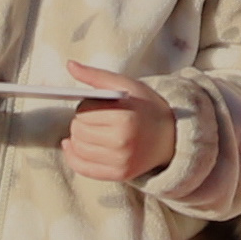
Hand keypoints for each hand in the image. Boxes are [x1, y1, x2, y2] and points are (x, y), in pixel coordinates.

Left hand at [60, 63, 176, 182]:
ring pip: (78, 148)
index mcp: (124, 117)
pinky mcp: (119, 174)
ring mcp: (121, 161)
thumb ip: (96, 76)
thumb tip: (70, 64)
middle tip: (96, 118)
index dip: (86, 106)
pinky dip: (73, 157)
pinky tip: (74, 146)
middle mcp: (122, 142)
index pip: (83, 112)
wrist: (171, 135)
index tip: (97, 105)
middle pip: (78, 130)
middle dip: (81, 121)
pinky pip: (82, 168)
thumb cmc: (146, 107)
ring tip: (91, 130)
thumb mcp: (125, 85)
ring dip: (77, 138)